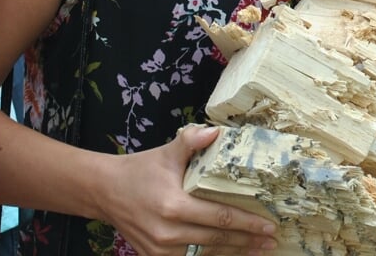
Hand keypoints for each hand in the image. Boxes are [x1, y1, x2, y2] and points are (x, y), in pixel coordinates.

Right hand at [93, 125, 278, 255]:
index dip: (247, 223)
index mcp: (173, 206)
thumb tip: (216, 132)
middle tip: (271, 241)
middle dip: (247, 241)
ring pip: (205, 254)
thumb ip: (191, 141)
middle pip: (217, 240)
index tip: (269, 226)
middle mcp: (167, 232)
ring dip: (233, 252)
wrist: (104, 191)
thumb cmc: (139, 170)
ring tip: (257, 250)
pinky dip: (211, 255)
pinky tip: (229, 251)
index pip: (220, 218)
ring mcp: (160, 249)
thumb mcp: (166, 152)